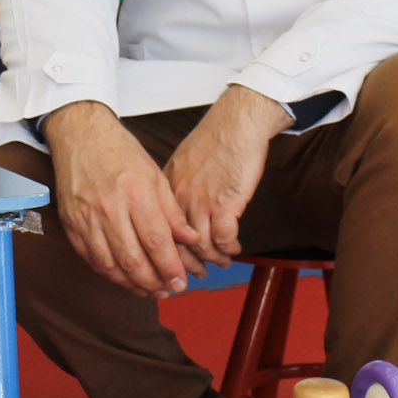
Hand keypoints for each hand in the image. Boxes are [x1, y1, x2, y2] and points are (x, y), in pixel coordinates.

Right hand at [45, 101, 200, 297]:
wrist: (81, 136)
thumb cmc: (120, 152)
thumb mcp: (155, 175)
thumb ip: (171, 211)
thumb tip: (189, 240)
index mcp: (135, 193)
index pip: (156, 241)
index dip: (170, 267)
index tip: (181, 281)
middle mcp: (109, 208)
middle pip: (133, 259)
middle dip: (153, 282)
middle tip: (168, 290)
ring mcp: (86, 218)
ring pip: (110, 265)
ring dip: (131, 284)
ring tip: (149, 290)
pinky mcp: (71, 224)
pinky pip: (91, 259)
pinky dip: (109, 273)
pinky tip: (124, 277)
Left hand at [164, 85, 291, 268]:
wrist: (237, 123)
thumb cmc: (216, 139)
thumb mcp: (185, 161)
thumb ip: (179, 185)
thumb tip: (179, 205)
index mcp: (167, 186)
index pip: (160, 228)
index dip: (167, 249)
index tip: (175, 259)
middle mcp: (180, 197)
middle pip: (176, 243)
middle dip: (186, 263)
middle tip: (195, 274)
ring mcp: (201, 202)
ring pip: (201, 245)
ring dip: (212, 258)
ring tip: (221, 262)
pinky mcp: (225, 204)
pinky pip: (224, 239)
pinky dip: (230, 248)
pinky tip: (235, 249)